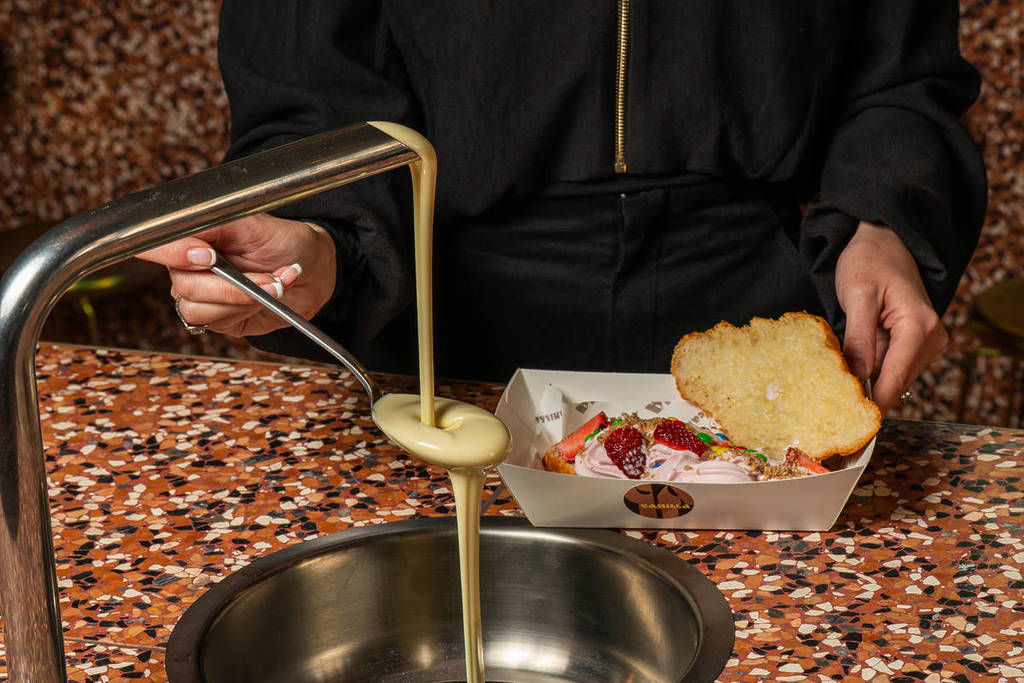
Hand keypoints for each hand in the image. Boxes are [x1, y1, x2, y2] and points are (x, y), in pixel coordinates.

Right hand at [137, 213, 336, 336]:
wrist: (313, 270)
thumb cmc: (285, 242)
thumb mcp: (255, 222)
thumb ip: (218, 223)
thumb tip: (192, 235)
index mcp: (192, 235)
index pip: (155, 243)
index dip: (173, 253)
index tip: (206, 256)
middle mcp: (189, 265)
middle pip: (182, 283)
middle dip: (230, 284)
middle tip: (267, 277)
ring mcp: (202, 293)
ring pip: (196, 308)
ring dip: (241, 300)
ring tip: (274, 286)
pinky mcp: (216, 319)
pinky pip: (213, 323)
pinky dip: (245, 311)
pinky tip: (266, 299)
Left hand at [835, 221, 947, 414]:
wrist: (882, 242)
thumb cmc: (869, 261)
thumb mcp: (858, 295)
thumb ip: (860, 337)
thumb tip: (859, 376)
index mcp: (919, 327)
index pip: (895, 378)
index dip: (873, 406)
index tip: (852, 429)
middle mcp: (929, 339)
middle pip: (894, 383)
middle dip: (864, 398)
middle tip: (828, 415)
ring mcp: (923, 344)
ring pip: (890, 378)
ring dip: (863, 385)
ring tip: (828, 393)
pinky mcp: (911, 345)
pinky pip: (888, 367)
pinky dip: (867, 372)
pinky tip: (843, 375)